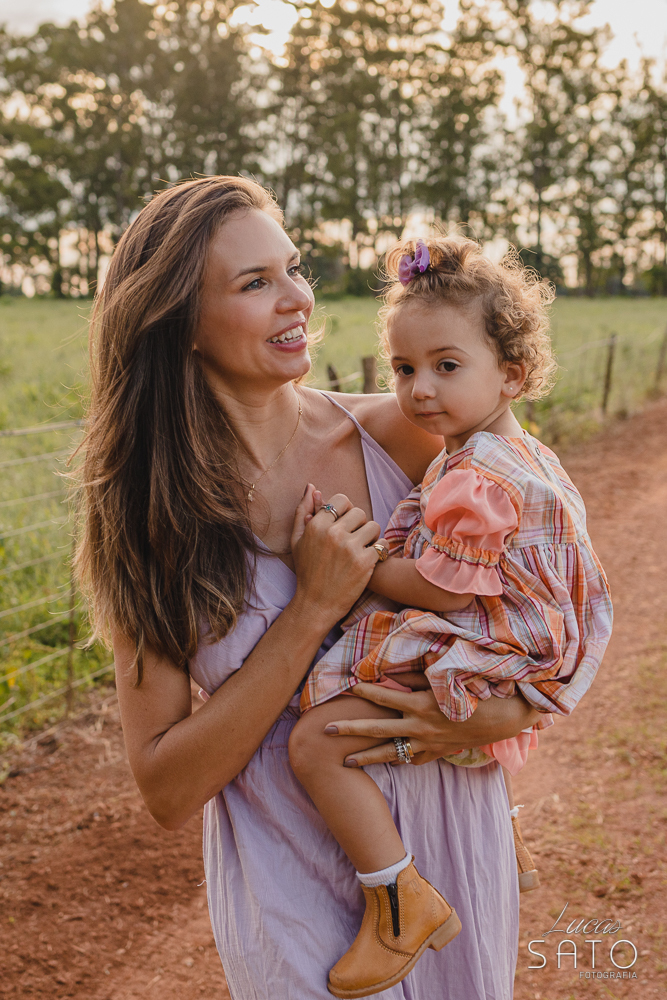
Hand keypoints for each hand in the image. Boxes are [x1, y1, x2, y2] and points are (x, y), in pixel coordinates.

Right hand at [290, 486, 380, 625]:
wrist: (316, 604)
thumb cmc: (306, 571)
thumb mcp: (297, 540)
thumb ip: (303, 511)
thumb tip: (311, 486)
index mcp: (317, 525)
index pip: (342, 500)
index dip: (346, 511)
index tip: (343, 525)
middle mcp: (333, 533)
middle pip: (360, 512)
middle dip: (358, 525)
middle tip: (352, 541)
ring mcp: (350, 548)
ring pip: (374, 526)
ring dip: (370, 537)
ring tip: (360, 550)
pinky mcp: (365, 562)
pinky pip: (382, 544)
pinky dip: (378, 552)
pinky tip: (368, 561)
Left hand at [325, 682, 541, 766]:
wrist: (507, 717)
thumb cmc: (476, 689)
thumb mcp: (444, 677)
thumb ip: (414, 674)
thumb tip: (387, 670)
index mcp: (420, 704)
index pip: (383, 696)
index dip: (363, 689)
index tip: (344, 684)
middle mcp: (420, 726)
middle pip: (377, 729)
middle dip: (350, 730)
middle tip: (326, 731)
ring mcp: (428, 744)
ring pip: (391, 753)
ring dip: (366, 757)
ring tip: (345, 761)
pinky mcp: (438, 753)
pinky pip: (414, 760)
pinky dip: (400, 761)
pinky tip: (386, 763)